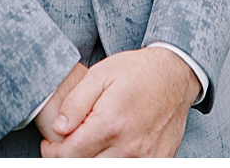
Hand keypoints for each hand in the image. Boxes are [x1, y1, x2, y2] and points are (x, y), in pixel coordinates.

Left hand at [41, 47, 198, 157]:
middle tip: (70, 144)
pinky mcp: (159, 159)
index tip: (52, 143)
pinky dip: (117, 161)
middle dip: (71, 158)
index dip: (52, 152)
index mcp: (110, 124)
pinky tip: (113, 149)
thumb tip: (58, 129)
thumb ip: (75, 102)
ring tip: (91, 145)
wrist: (176, 73)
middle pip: (85, 167)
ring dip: (93, 160)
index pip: (68, 155)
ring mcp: (145, 156)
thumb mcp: (100, 74)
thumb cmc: (137, 72)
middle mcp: (128, 146)